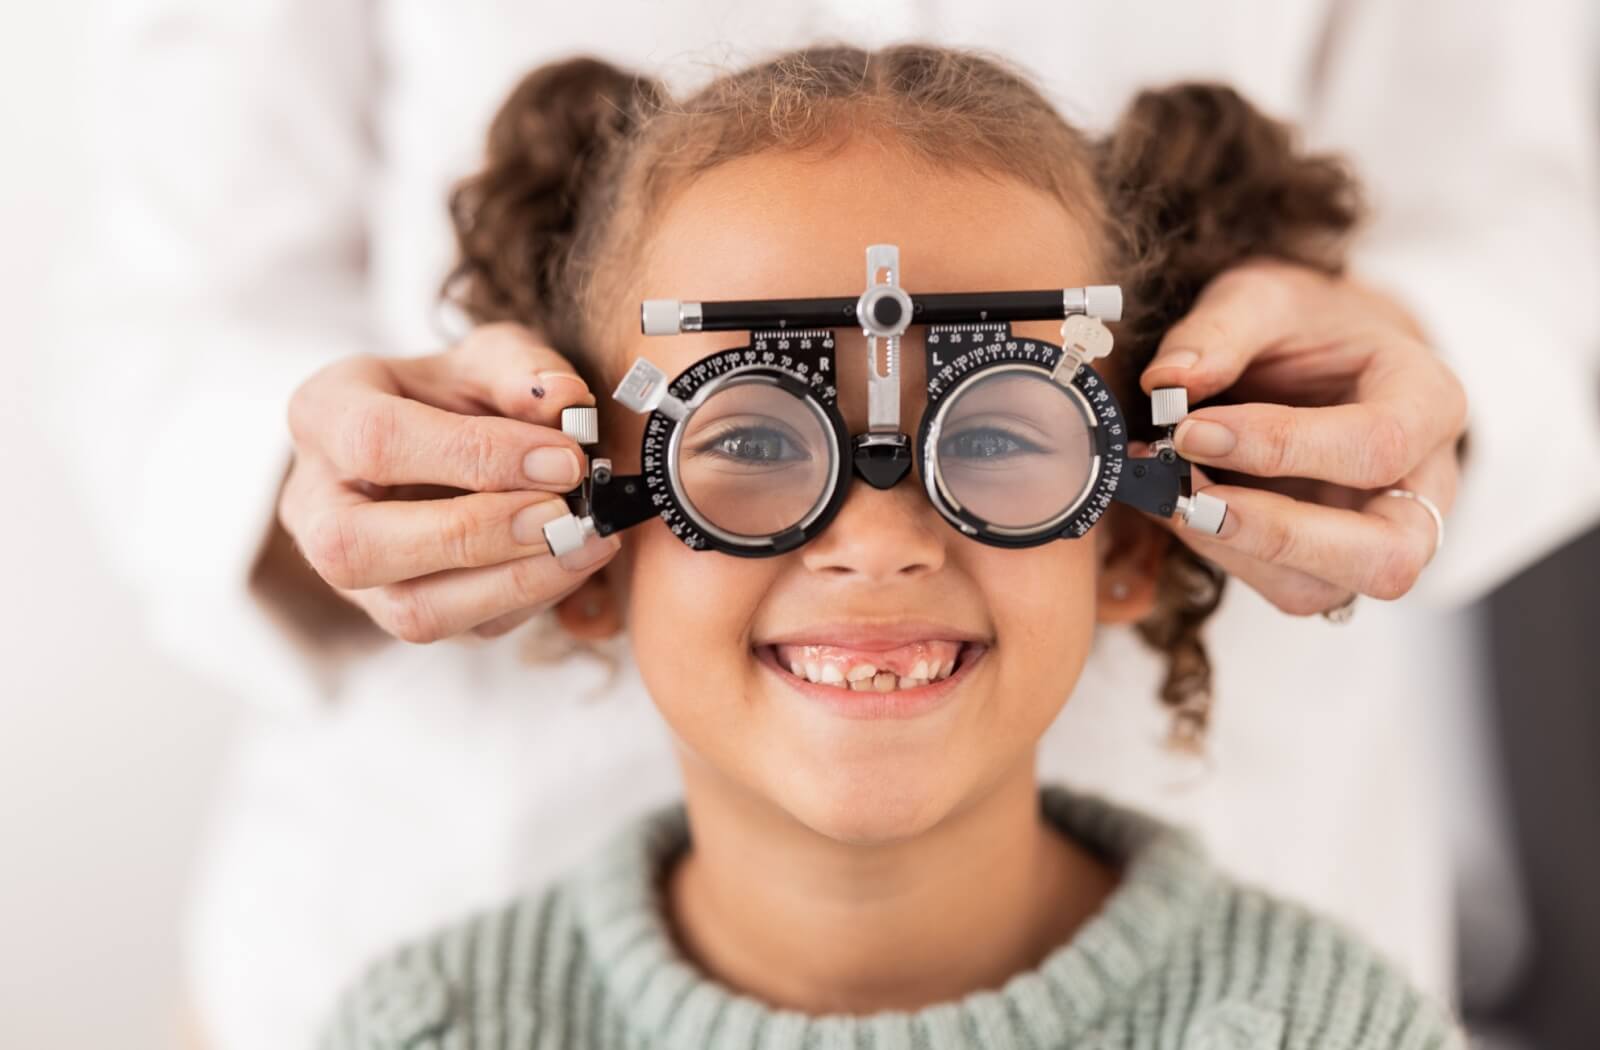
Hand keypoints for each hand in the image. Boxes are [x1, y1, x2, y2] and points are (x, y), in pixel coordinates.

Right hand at [278, 323, 617, 641]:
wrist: (442, 436)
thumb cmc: (457, 392)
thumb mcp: (488, 357)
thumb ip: (524, 369)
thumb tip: (566, 400)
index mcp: (324, 414)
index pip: (376, 440)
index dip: (475, 455)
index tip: (564, 459)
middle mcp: (315, 503)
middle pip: (360, 545)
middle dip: (477, 535)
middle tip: (565, 515)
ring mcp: (348, 570)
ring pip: (408, 611)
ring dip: (511, 584)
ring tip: (585, 544)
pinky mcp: (397, 611)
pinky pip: (459, 629)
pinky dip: (527, 600)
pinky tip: (572, 561)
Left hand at [1139, 259, 1467, 615]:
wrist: (1324, 354)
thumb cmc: (1306, 327)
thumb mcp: (1263, 297)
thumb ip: (1219, 331)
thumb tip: (1167, 381)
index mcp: (1428, 400)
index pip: (1378, 445)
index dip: (1280, 446)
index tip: (1191, 429)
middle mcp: (1423, 483)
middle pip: (1387, 555)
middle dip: (1277, 536)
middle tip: (1190, 497)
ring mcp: (1382, 534)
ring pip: (1328, 590)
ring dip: (1236, 552)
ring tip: (1172, 495)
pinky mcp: (1332, 564)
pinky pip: (1285, 588)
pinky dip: (1222, 556)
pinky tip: (1180, 507)